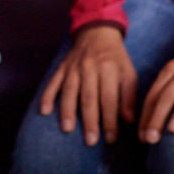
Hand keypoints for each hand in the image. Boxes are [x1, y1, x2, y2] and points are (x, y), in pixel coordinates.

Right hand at [39, 27, 139, 145]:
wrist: (97, 32)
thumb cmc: (116, 58)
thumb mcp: (128, 72)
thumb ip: (129, 96)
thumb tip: (128, 120)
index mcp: (109, 68)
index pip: (110, 98)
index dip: (111, 119)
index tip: (111, 138)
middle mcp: (90, 67)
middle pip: (89, 97)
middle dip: (90, 120)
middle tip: (90, 141)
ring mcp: (74, 67)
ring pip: (70, 90)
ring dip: (68, 110)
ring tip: (67, 129)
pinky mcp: (62, 67)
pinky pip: (53, 82)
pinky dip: (48, 96)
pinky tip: (44, 111)